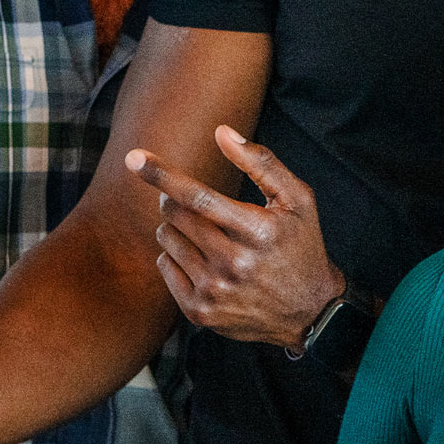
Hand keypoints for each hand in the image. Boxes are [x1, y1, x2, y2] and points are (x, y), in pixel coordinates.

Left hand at [126, 126, 343, 349]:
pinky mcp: (200, 311)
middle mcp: (235, 263)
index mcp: (259, 231)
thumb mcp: (297, 200)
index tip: (134, 157)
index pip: (199, 197)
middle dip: (176, 202)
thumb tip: (222, 132)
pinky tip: (203, 261)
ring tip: (206, 236)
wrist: (310, 311)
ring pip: (167, 240)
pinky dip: (175, 257)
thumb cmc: (302, 246)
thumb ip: (262, 163)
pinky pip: (165, 267)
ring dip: (177, 229)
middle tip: (194, 205)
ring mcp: (215, 290)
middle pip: (176, 216)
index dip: (163, 175)